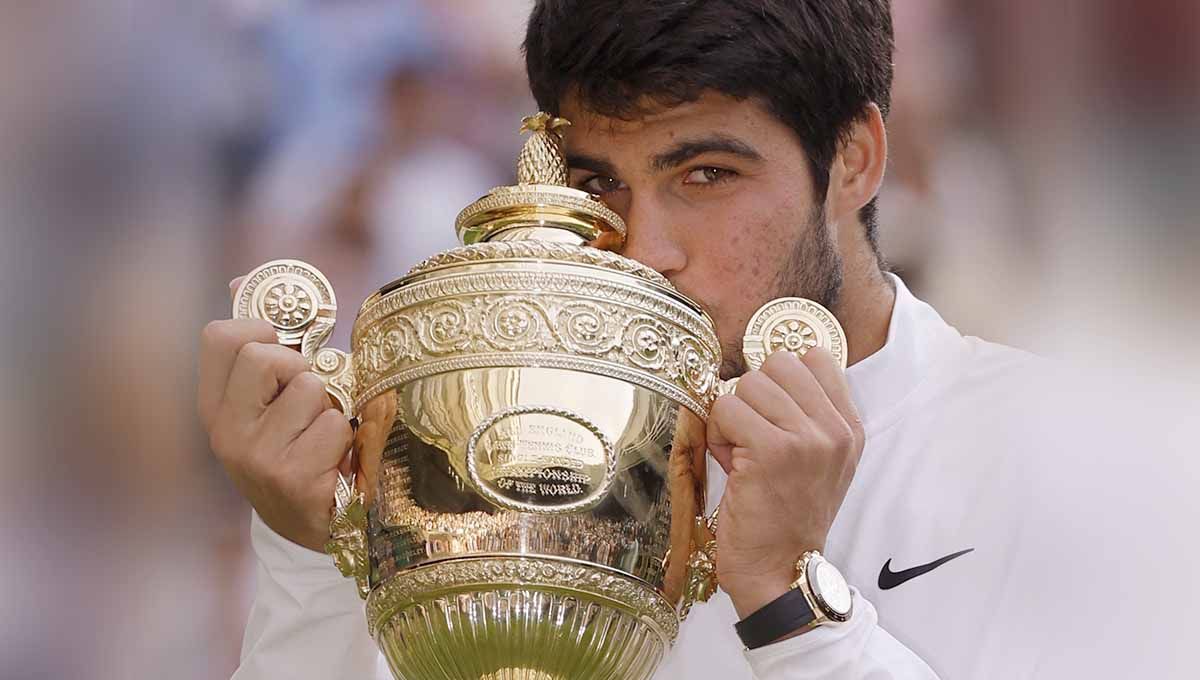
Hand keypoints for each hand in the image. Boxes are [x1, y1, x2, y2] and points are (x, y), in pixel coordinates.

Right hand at [197, 278, 352, 551]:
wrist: (310, 526)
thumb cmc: (296, 447)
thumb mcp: (268, 400)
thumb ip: (261, 343)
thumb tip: (240, 280)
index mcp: (215, 405)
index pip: (220, 336)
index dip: (261, 329)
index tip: (283, 349)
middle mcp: (226, 431)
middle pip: (266, 356)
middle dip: (302, 368)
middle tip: (309, 400)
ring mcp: (256, 458)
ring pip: (311, 389)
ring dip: (331, 408)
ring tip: (324, 436)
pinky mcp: (292, 479)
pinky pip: (335, 425)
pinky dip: (346, 438)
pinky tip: (335, 461)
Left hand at [708, 348, 864, 618]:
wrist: (781, 571)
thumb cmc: (785, 517)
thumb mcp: (815, 462)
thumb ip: (803, 415)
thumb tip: (762, 371)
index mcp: (849, 428)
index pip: (815, 357)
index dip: (780, 378)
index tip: (771, 413)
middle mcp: (835, 430)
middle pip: (778, 363)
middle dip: (753, 394)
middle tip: (751, 435)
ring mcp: (807, 438)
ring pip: (749, 383)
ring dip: (733, 416)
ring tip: (741, 452)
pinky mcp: (772, 450)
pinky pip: (727, 408)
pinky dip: (718, 433)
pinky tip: (730, 463)